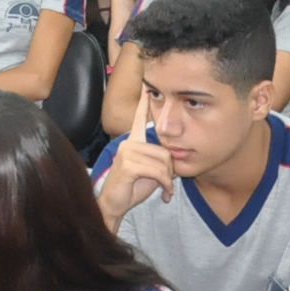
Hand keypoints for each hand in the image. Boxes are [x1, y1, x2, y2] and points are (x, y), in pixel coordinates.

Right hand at [99, 96, 176, 226]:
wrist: (115, 204)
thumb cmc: (133, 187)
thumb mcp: (150, 171)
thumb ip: (159, 160)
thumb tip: (174, 158)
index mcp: (133, 142)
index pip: (138, 118)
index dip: (143, 103)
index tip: (146, 86)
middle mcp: (129, 143)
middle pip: (165, 151)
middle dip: (170, 171)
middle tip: (167, 184)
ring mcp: (127, 152)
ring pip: (163, 163)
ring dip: (169, 181)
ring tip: (165, 190)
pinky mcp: (128, 164)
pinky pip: (158, 172)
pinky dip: (166, 185)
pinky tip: (164, 194)